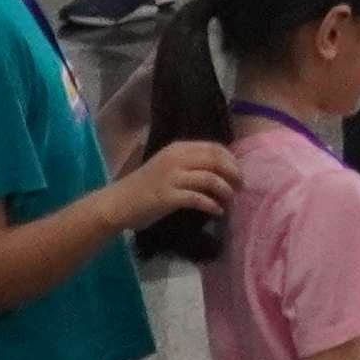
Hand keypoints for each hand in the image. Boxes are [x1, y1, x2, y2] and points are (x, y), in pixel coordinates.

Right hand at [112, 137, 243, 227]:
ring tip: (230, 199)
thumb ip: (190, 163)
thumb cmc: (145, 186)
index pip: (214, 147)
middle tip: (241, 186)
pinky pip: (198, 198)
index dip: (231, 160)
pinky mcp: (168, 197)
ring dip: (225, 190)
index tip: (239, 172)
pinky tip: (217, 211)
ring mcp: (172, 177)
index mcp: (178, 148)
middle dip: (233, 173)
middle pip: (216, 160)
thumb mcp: (168, 166)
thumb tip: (221, 169)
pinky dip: (212, 205)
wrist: (119, 202)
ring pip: (210, 178)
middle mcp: (176, 158)